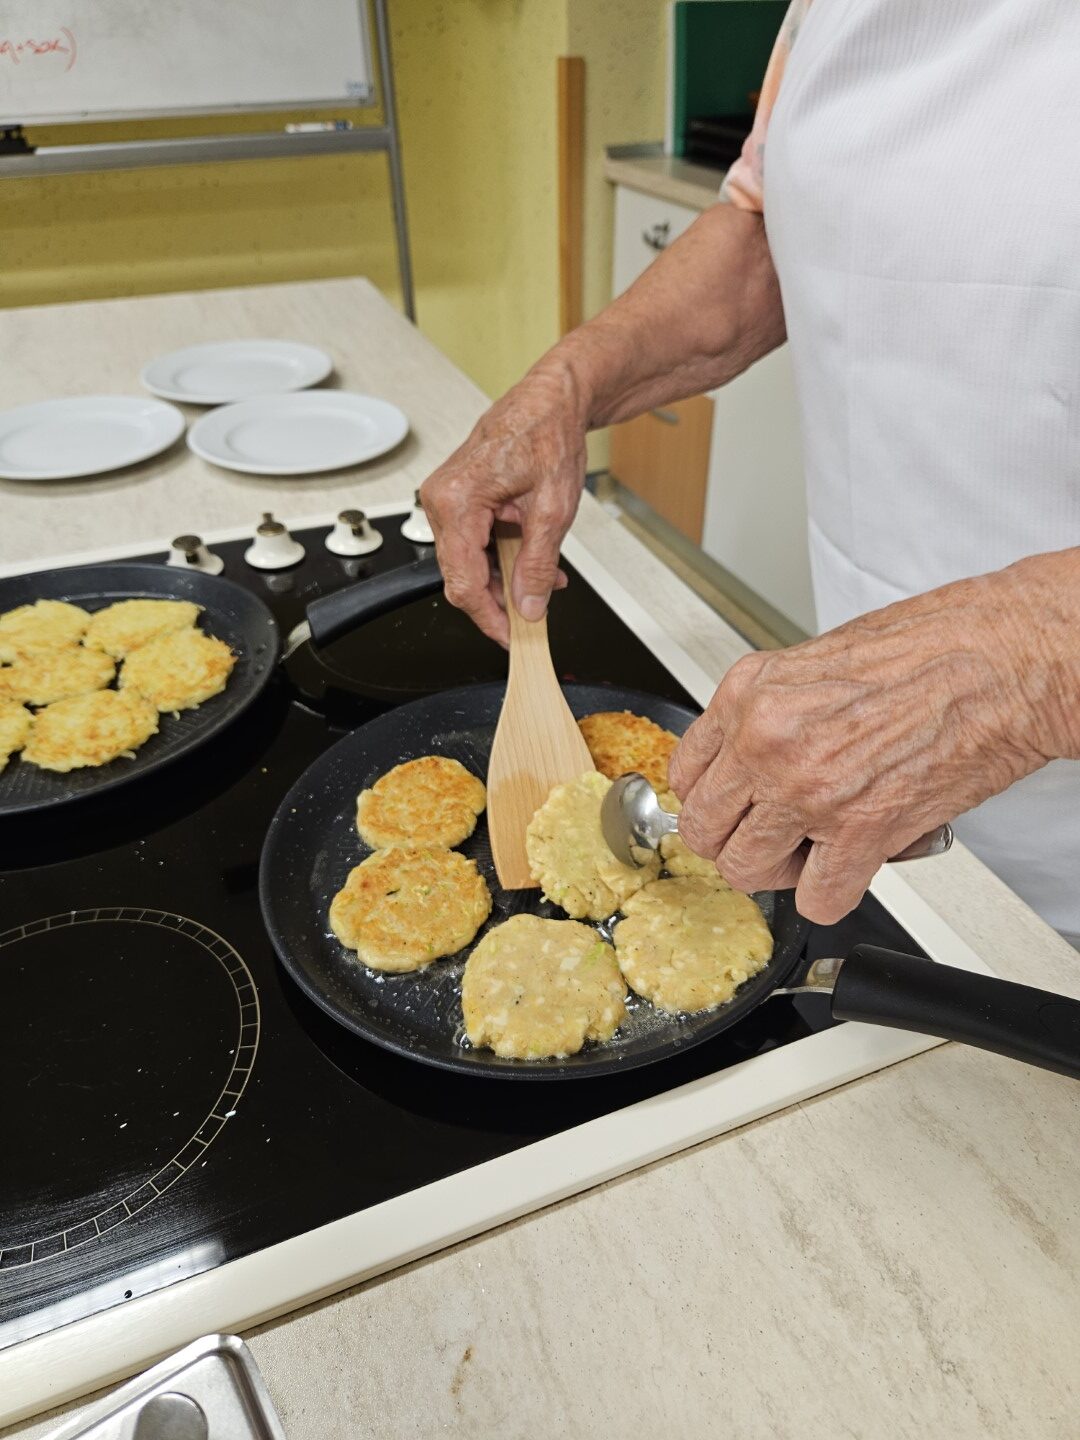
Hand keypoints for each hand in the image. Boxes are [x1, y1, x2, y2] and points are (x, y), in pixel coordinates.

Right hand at [420, 362, 586, 645]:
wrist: (551, 400)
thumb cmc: (548, 434)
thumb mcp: (553, 509)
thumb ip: (537, 565)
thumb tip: (529, 605)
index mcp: (456, 501)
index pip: (463, 582)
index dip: (489, 617)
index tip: (511, 636)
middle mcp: (441, 500)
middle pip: (460, 576)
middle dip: (498, 599)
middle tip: (532, 614)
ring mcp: (446, 498)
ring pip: (467, 562)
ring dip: (503, 578)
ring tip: (543, 580)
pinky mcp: (457, 497)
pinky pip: (472, 542)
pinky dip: (500, 557)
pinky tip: (529, 560)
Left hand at [668, 560, 1078, 923]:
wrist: (999, 658)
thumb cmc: (928, 647)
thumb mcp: (815, 661)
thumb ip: (772, 712)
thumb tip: (752, 758)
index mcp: (750, 695)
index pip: (685, 775)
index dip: (712, 800)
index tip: (733, 807)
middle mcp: (766, 742)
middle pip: (704, 831)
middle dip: (736, 841)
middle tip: (771, 836)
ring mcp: (807, 790)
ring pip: (746, 870)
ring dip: (779, 871)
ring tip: (812, 851)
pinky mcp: (861, 829)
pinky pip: (817, 898)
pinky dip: (831, 894)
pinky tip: (849, 868)